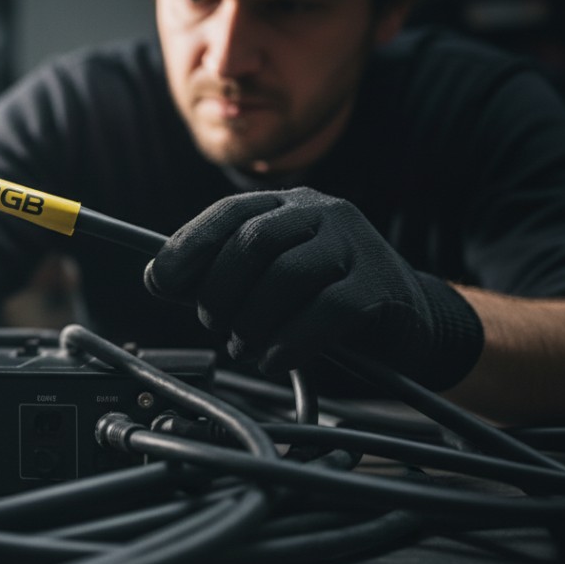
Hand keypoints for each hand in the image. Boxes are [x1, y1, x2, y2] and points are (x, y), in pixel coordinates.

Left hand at [145, 187, 482, 389]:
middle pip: (254, 241)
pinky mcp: (379, 286)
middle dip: (220, 291)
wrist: (408, 324)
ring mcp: (355, 245)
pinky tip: (276, 358)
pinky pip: (325, 311)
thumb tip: (156, 277)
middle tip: (214, 325)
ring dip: (252, 320)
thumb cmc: (323, 301)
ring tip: (245, 346)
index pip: (228, 213)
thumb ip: (217, 276)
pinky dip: (289, 341)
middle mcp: (323, 213)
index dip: (188, 248)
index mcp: (288, 205)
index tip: (161, 283)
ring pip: (287, 275)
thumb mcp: (267, 280)